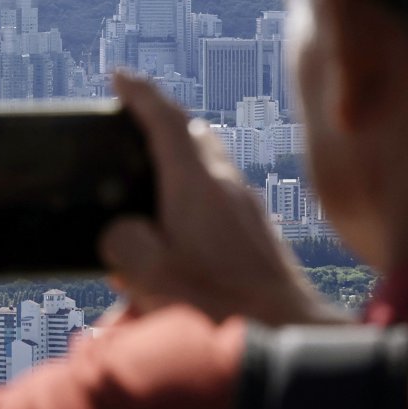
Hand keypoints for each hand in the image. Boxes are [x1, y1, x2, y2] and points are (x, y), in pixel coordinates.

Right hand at [101, 72, 346, 325]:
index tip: (119, 77)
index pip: (166, 121)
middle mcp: (226, 186)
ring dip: (179, 161)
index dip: (139, 94)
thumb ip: (121, 243)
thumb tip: (120, 234)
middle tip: (132, 125)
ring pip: (208, 164)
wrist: (288, 331)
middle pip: (193, 134)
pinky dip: (193, 194)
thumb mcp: (148, 275)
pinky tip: (178, 232)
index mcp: (196, 185)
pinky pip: (219, 196)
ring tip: (149, 182)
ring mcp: (246, 208)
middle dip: (162, 122)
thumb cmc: (219, 306)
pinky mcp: (257, 233)